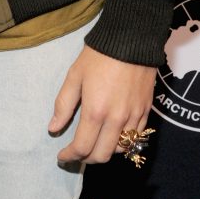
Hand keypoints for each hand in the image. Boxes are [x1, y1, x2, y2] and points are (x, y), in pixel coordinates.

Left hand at [48, 45, 155, 164]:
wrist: (130, 39)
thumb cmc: (98, 56)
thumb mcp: (74, 76)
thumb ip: (63, 105)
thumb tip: (53, 129)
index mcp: (95, 112)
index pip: (82, 147)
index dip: (70, 156)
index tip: (62, 156)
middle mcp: (116, 120)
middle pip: (102, 156)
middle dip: (86, 158)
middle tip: (78, 152)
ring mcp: (133, 117)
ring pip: (120, 150)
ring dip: (105, 151)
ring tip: (95, 142)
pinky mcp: (146, 111)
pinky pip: (136, 137)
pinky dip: (123, 142)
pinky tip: (114, 134)